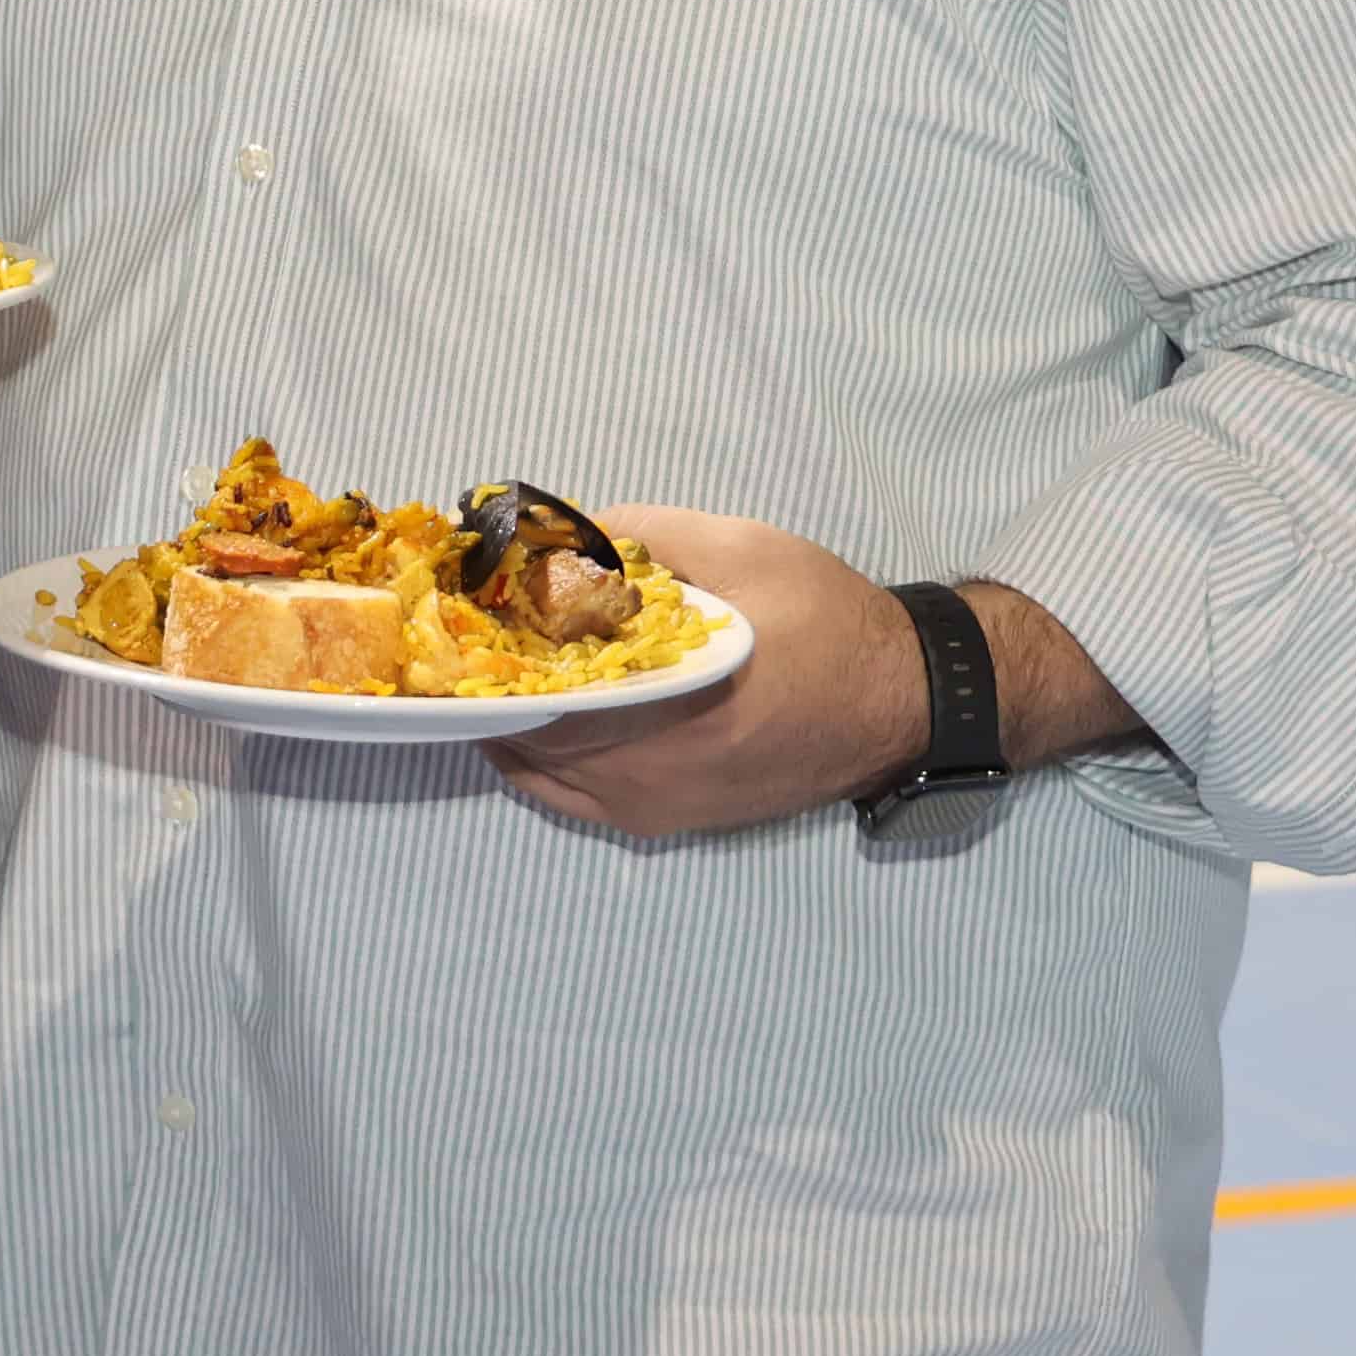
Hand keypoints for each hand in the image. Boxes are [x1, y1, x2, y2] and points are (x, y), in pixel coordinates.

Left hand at [483, 509, 928, 840]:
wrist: (902, 699)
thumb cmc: (826, 619)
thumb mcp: (739, 550)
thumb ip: (640, 539)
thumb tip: (555, 533)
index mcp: (671, 711)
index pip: (537, 696)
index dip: (484, 655)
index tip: (453, 611)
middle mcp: (652, 777)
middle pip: (525, 738)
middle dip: (487, 685)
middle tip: (461, 632)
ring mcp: (656, 810)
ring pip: (540, 773)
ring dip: (507, 720)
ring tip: (491, 663)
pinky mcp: (666, 823)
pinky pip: (571, 796)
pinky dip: (539, 755)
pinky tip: (532, 708)